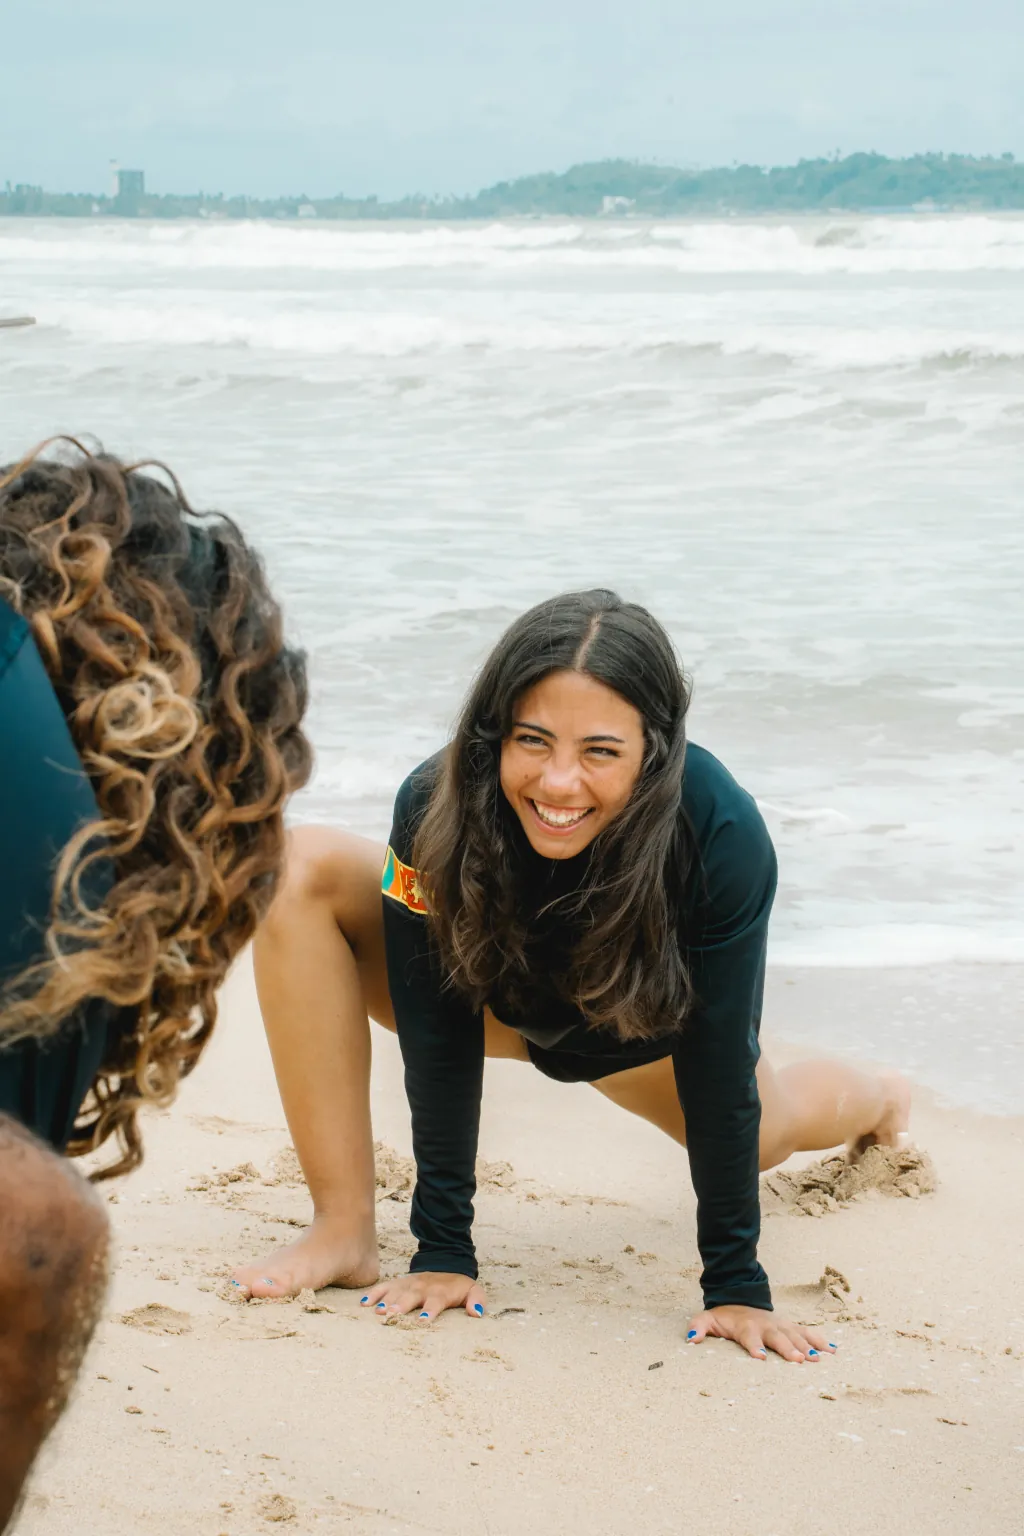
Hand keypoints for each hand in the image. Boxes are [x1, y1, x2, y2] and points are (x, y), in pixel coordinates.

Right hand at [359, 1271, 485, 1323]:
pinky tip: (364, 1304)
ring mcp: (408, 1284)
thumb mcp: (473, 1290)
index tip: (422, 1321)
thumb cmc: (458, 1286)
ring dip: (386, 1301)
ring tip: (378, 1311)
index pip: (435, 1301)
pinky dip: (374, 1294)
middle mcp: (422, 1287)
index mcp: (440, 1292)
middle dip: (401, 1305)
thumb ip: (477, 1300)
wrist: (446, 1263)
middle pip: (411, 1296)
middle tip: (391, 1314)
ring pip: (396, 1292)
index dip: (430, 1311)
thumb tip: (477, 1314)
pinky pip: (384, 1287)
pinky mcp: (398, 1282)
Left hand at [686, 1305, 837, 1361]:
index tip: (761, 1358)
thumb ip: (698, 1328)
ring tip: (819, 1359)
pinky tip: (834, 1352)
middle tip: (798, 1361)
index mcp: (746, 1327)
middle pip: (778, 1338)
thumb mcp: (707, 1319)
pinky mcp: (791, 1326)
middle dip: (788, 1349)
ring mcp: (781, 1325)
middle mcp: (766, 1325)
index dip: (755, 1347)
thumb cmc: (724, 1317)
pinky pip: (808, 1333)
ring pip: (796, 1335)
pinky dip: (821, 1340)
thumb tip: (691, 1339)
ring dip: (808, 1346)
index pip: (750, 1337)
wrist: (740, 1298)